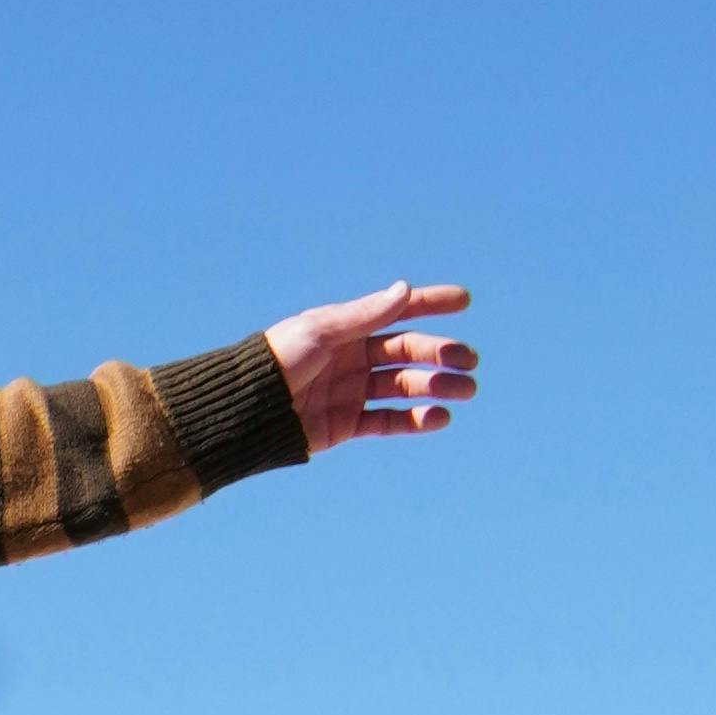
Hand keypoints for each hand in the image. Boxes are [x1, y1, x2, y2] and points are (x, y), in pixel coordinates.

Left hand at [265, 278, 477, 453]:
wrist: (247, 410)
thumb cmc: (277, 361)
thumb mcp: (320, 332)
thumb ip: (364, 315)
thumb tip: (404, 290)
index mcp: (348, 328)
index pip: (398, 311)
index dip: (431, 303)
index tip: (464, 300)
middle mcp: (354, 357)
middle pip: (407, 352)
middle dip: (440, 354)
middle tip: (468, 361)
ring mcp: (353, 391)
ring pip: (405, 387)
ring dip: (437, 387)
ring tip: (464, 391)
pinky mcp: (348, 424)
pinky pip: (388, 421)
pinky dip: (414, 420)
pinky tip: (438, 418)